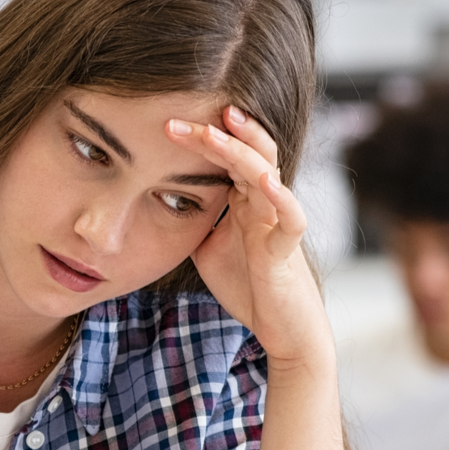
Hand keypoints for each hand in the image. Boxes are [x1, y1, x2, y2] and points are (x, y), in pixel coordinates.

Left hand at [165, 107, 332, 372]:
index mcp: (245, 200)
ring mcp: (277, 222)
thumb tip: (157, 201)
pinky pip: (291, 218)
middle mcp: (264, 203)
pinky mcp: (286, 250)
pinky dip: (282, 198)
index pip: (226, 156)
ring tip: (220, 128)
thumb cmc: (249, 285)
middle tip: (177, 120)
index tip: (165, 125)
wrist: (281, 329)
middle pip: (246, 152)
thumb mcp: (207, 247)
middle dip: (214, 133)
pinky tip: (265, 181)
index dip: (199, 138)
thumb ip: (193, 221)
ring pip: (266, 173)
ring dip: (242, 150)